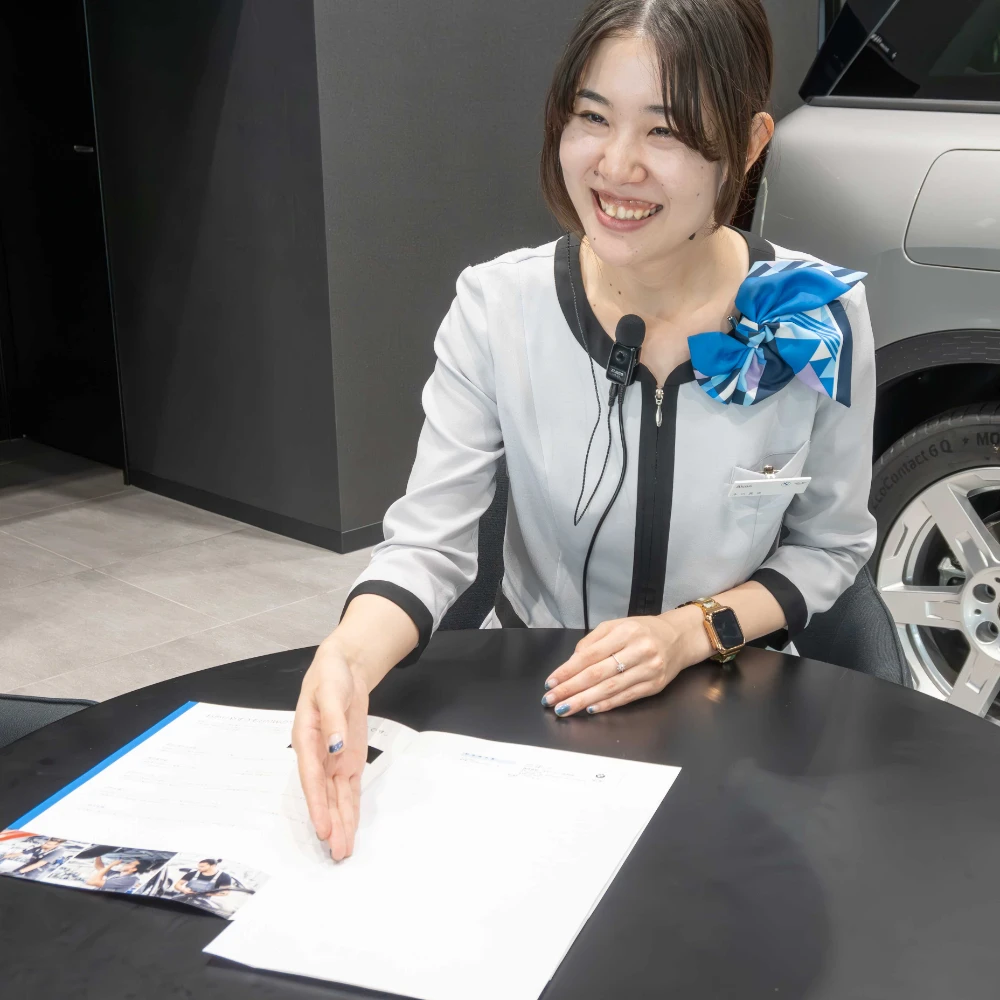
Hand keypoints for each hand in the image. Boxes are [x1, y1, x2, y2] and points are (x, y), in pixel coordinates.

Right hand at [292, 641, 369, 859]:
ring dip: (340, 823)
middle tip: (336, 852)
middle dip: (331, 824)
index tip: (321, 829)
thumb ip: (334, 719)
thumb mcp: (332, 690)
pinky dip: (350, 808)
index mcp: (307, 738)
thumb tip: (335, 747)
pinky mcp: (347, 760)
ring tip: (342, 851)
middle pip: (324, 795)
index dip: (316, 805)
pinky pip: (348, 788)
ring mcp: (333, 760)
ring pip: (336, 797)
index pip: (311, 778)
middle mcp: (318, 755)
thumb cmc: (330, 676)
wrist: (343, 668)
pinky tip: (350, 828)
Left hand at [540, 607, 708, 717]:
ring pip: (610, 689)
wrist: (678, 638)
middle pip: (597, 674)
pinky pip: (626, 697)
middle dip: (570, 689)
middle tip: (551, 700)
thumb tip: (571, 663)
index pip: (589, 655)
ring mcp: (648, 670)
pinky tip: (590, 709)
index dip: (567, 671)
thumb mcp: (616, 625)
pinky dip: (606, 705)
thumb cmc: (642, 631)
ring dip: (584, 701)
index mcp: (625, 632)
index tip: (550, 682)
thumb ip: (592, 641)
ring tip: (564, 708)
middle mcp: (638, 650)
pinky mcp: (654, 686)